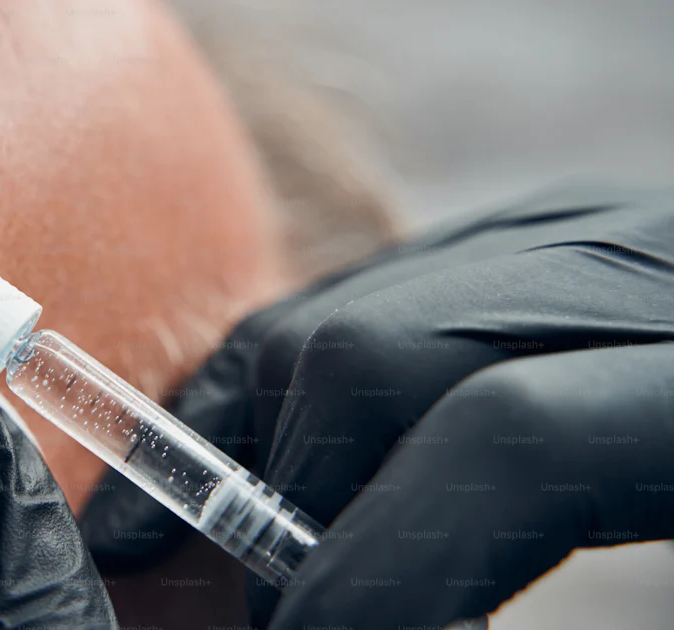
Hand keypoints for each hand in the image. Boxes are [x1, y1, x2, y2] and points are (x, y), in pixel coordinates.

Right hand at [82, 186, 673, 627]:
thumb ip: (485, 585)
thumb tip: (337, 620)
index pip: (506, 440)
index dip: (374, 572)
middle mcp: (642, 266)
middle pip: (381, 357)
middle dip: (297, 517)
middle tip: (294, 618)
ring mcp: (569, 229)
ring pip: (345, 317)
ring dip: (271, 456)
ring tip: (269, 556)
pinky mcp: (520, 230)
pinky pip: (353, 296)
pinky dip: (287, 392)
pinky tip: (274, 463)